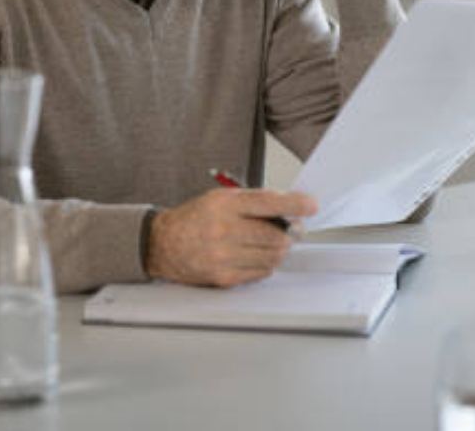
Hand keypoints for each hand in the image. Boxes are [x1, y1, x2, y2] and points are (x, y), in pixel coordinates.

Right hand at [146, 188, 317, 287]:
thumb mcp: (221, 198)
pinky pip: (261, 273)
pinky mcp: (224, 277)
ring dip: (279, 249)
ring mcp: (224, 256)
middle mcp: (223, 230)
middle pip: (276, 236)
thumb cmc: (196, 218)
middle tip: (292, 228)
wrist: (163, 244)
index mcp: (224, 204)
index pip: (268, 202)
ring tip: (271, 241)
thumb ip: (255, 202)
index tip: (311, 205)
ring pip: (272, 257)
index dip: (295, 204)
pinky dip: (265, 263)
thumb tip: (291, 210)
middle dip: (290, 232)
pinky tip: (255, 254)